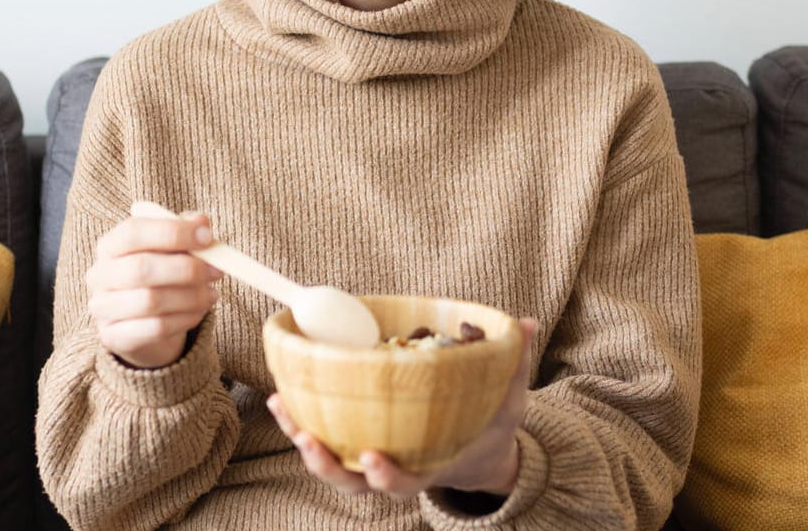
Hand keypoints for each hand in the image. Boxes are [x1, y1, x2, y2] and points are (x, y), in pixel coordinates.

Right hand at [84, 209, 222, 368]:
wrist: (142, 323)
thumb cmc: (159, 276)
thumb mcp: (171, 249)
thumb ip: (185, 231)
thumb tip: (201, 222)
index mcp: (110, 245)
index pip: (134, 232)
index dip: (172, 232)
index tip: (207, 237)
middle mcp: (99, 275)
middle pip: (140, 269)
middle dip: (186, 269)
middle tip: (216, 271)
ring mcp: (103, 308)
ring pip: (150, 301)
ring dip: (190, 296)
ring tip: (211, 294)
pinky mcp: (114, 337)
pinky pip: (156, 328)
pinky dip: (185, 319)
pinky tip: (198, 312)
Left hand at [267, 317, 537, 499]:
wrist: (473, 451)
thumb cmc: (488, 424)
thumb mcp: (510, 400)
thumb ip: (514, 364)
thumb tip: (528, 324)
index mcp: (429, 468)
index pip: (403, 482)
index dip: (385, 475)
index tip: (371, 457)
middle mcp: (392, 470)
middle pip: (351, 481)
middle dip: (326, 464)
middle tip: (309, 439)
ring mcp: (367, 459)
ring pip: (328, 462)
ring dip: (301, 438)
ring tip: (282, 407)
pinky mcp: (351, 440)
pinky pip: (320, 435)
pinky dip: (297, 418)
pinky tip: (280, 394)